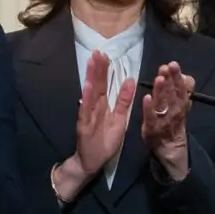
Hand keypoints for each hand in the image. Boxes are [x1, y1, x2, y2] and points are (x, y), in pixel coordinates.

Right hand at [56, 49, 136, 196]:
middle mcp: (93, 107)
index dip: (105, 70)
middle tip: (98, 51)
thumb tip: (130, 81)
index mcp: (103, 106)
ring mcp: (87, 115)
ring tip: (92, 62)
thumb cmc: (105, 141)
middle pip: (97, 85)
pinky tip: (87, 87)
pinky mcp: (84, 126)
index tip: (106, 54)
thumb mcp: (120, 119)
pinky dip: (86, 99)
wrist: (91, 162)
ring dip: (91, 78)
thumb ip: (124, 102)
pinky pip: (86, 111)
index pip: (104, 84)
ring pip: (90, 94)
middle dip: (97, 68)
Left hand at [139, 60, 193, 177]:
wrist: (169, 153)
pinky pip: (151, 119)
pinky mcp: (152, 131)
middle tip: (168, 67)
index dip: (177, 77)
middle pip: (174, 95)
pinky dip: (149, 109)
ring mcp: (163, 122)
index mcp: (181, 106)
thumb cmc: (172, 127)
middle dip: (171, 80)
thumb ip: (183, 93)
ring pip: (164, 105)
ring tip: (159, 78)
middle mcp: (174, 113)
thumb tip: (188, 78)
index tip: (173, 64)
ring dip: (162, 91)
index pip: (181, 89)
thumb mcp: (180, 109)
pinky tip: (147, 97)